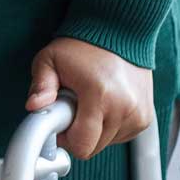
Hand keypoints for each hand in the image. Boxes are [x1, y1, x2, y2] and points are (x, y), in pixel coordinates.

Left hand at [26, 36, 154, 159]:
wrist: (119, 32)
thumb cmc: (83, 45)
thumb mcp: (50, 59)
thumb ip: (40, 85)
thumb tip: (34, 107)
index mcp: (99, 95)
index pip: (81, 144)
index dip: (63, 139)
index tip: (56, 124)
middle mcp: (124, 108)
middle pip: (93, 147)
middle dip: (76, 132)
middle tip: (70, 106)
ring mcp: (138, 115)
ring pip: (106, 144)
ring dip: (92, 129)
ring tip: (88, 100)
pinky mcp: (145, 118)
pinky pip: (120, 137)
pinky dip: (107, 126)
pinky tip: (102, 104)